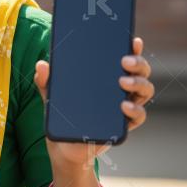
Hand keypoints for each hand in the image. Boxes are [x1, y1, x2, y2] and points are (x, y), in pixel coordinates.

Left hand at [33, 37, 153, 168]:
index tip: (133, 39)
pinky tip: (124, 106)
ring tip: (124, 81)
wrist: (64, 148)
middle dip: (138, 62)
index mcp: (105, 76)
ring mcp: (124, 106)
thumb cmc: (62, 114)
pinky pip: (139, 116)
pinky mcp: (123, 125)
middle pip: (140, 71)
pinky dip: (135, 110)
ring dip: (139, 83)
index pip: (123, 57)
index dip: (132, 47)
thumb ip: (45, 80)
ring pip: (145, 90)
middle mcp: (120, 89)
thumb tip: (41, 65)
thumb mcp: (51, 95)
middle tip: (124, 60)